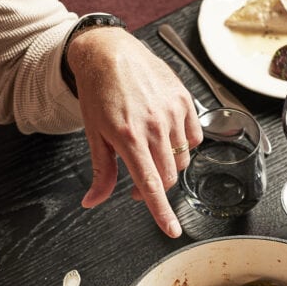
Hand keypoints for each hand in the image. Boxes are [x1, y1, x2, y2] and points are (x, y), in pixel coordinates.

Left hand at [68, 29, 200, 237]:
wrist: (110, 53)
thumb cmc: (99, 94)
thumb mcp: (94, 135)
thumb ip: (101, 172)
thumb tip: (92, 202)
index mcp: (129, 137)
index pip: (151, 184)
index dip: (161, 212)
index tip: (172, 231)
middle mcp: (154, 125)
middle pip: (167, 177)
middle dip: (155, 188)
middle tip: (138, 183)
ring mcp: (173, 111)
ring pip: (181, 159)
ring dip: (167, 166)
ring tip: (149, 152)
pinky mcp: (185, 100)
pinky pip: (194, 138)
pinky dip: (183, 146)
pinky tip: (167, 137)